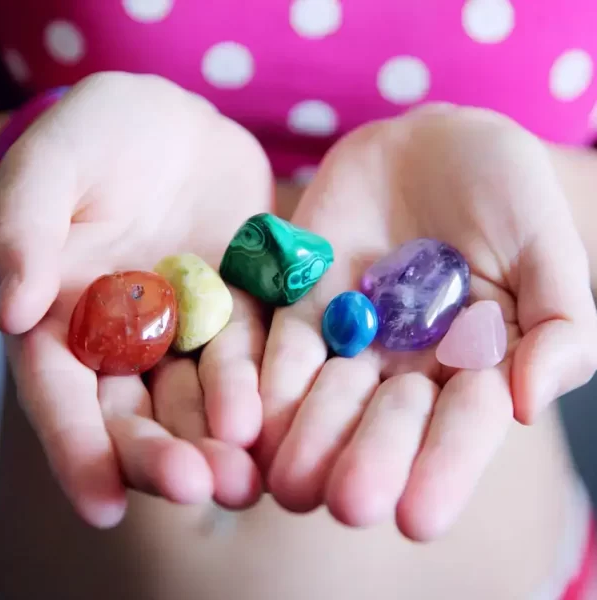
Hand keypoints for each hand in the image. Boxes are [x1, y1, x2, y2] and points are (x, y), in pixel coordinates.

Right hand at [0, 73, 271, 526]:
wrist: (179, 123)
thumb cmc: (101, 134)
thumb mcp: (52, 165)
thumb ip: (22, 231)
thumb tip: (12, 310)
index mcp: (67, 319)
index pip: (64, 399)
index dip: (79, 452)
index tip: (102, 505)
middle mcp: (128, 340)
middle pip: (139, 414)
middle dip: (164, 457)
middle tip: (199, 488)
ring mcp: (190, 330)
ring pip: (202, 398)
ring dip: (222, 441)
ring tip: (247, 478)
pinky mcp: (242, 310)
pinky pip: (255, 354)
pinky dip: (266, 387)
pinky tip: (283, 420)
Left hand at [255, 105, 596, 539]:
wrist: (431, 144)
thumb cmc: (504, 190)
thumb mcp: (546, 246)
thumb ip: (558, 325)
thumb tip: (526, 403)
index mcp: (473, 365)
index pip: (461, 428)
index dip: (443, 470)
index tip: (419, 516)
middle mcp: (407, 366)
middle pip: (385, 425)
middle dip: (368, 463)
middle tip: (350, 503)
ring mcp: (351, 339)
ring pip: (325, 399)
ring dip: (307, 439)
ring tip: (289, 480)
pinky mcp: (301, 306)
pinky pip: (279, 348)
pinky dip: (265, 381)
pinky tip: (249, 420)